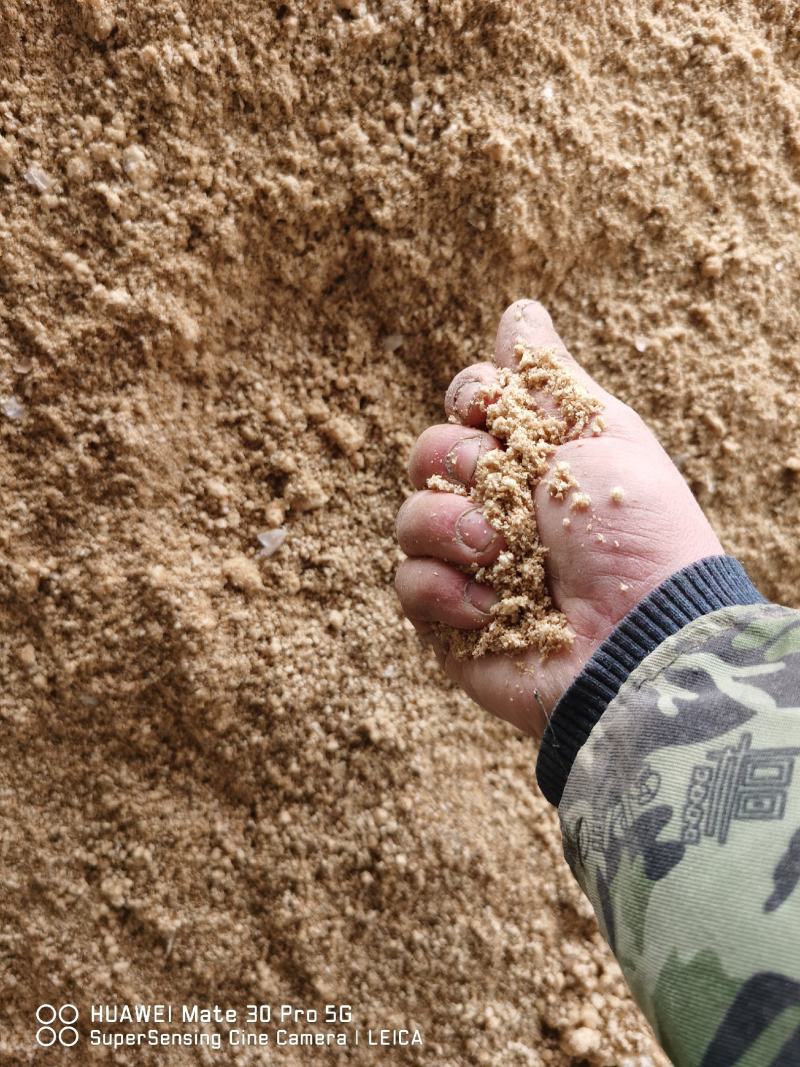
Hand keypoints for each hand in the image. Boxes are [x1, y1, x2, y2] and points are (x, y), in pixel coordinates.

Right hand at [395, 301, 722, 736]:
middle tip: (510, 491)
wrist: (635, 635)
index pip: (465, 403)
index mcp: (532, 457)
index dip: (470, 399)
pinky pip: (407, 582)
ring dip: (453, 527)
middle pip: (426, 452)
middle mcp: (495, 504)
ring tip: (502, 553)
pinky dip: (447, 591)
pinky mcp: (448, 618)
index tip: (493, 411)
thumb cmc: (631, 531)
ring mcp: (468, 563)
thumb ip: (548, 378)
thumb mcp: (600, 433)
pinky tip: (494, 606)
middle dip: (461, 462)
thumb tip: (520, 312)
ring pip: (409, 517)